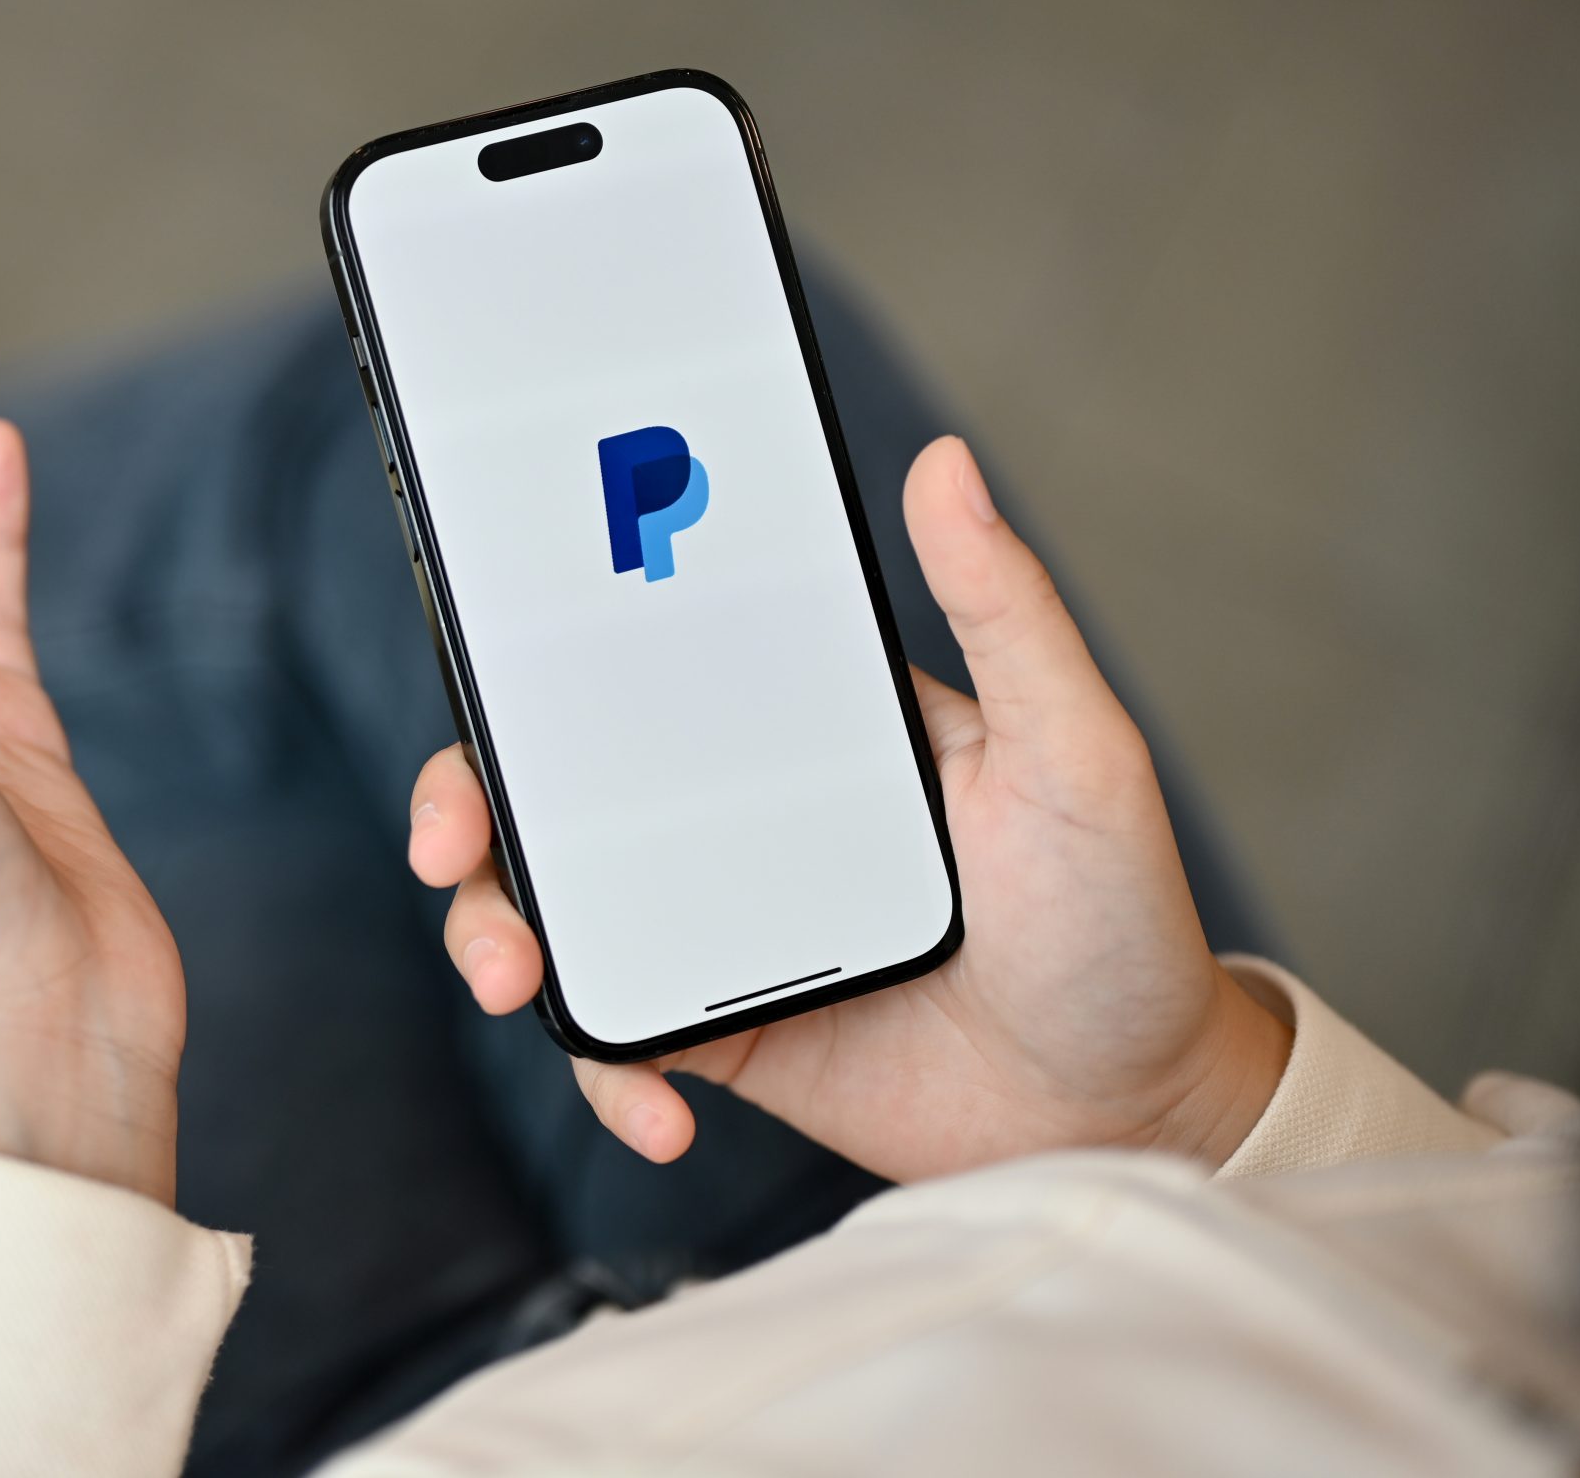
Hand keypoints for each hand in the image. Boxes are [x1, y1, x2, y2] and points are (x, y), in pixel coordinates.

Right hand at [411, 436, 1289, 1181]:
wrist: (1131, 1112)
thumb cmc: (1116, 918)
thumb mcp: (1072, 749)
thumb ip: (1005, 613)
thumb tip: (946, 463)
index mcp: (794, 725)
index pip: (631, 670)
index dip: (529, 672)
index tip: (484, 689)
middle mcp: (727, 816)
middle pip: (546, 794)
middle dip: (464, 816)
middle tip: (447, 853)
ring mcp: (710, 929)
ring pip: (550, 914)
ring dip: (497, 939)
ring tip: (519, 985)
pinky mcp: (715, 1037)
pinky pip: (614, 1046)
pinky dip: (607, 1082)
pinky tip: (661, 1115)